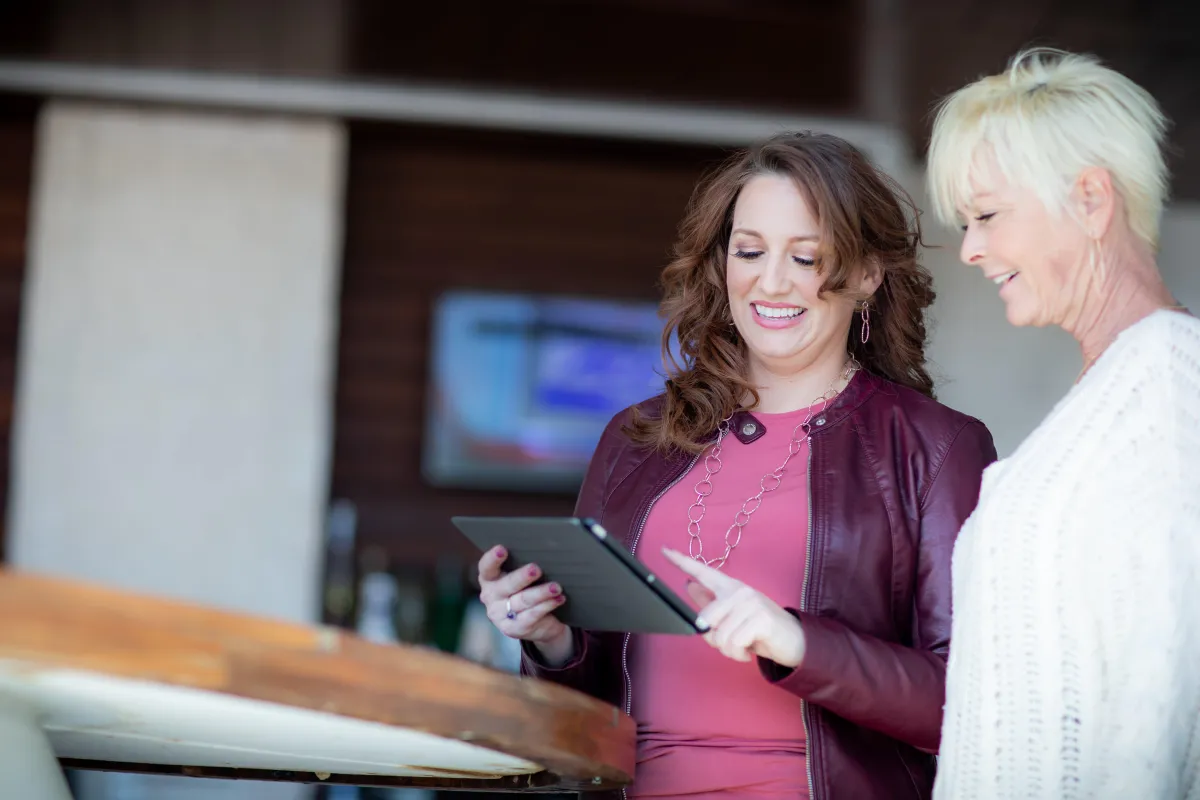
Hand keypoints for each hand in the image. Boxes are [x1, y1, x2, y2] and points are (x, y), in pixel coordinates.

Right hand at [477, 545, 572, 662]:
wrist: (537, 623)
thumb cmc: (527, 590)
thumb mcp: (522, 578)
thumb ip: (523, 565)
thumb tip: (545, 550)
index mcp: (489, 579)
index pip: (486, 567)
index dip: (492, 559)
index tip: (502, 549)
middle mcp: (490, 597)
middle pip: (506, 584)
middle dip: (522, 577)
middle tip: (536, 569)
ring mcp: (500, 615)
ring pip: (522, 600)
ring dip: (541, 593)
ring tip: (556, 587)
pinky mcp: (512, 629)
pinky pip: (531, 615)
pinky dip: (547, 606)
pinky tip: (558, 599)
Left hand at [661, 547, 805, 667]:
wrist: (793, 640)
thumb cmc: (759, 628)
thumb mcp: (733, 615)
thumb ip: (711, 601)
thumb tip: (689, 585)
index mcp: (729, 586)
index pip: (702, 571)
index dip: (681, 562)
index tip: (664, 550)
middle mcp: (739, 590)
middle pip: (705, 619)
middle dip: (713, 640)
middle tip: (730, 642)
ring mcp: (750, 602)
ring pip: (719, 636)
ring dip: (728, 650)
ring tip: (741, 646)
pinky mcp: (761, 618)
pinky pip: (733, 643)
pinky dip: (738, 655)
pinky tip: (748, 651)